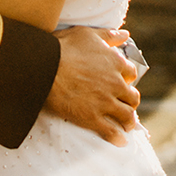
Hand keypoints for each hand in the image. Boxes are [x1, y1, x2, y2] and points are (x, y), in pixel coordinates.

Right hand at [45, 26, 139, 146]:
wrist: (42, 68)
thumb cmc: (62, 47)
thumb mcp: (87, 34)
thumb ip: (108, 35)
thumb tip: (125, 34)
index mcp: (115, 62)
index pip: (131, 73)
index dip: (127, 78)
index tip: (122, 82)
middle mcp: (115, 83)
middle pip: (132, 96)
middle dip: (130, 101)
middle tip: (124, 104)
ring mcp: (105, 102)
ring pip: (126, 115)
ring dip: (128, 121)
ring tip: (126, 125)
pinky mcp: (92, 118)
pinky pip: (111, 132)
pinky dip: (118, 138)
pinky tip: (120, 141)